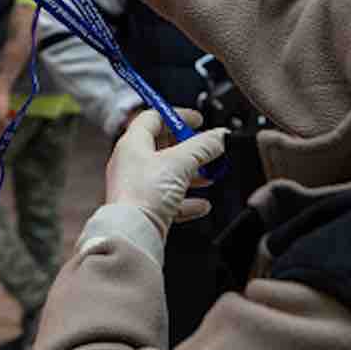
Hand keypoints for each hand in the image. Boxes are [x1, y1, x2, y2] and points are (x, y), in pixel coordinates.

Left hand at [106, 110, 225, 238]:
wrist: (133, 233)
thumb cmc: (144, 195)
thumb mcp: (180, 162)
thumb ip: (202, 146)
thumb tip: (219, 136)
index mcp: (132, 144)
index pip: (153, 117)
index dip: (177, 116)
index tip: (197, 121)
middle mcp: (131, 163)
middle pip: (162, 146)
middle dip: (188, 148)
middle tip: (206, 149)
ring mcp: (136, 187)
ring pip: (167, 174)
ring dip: (191, 174)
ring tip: (209, 176)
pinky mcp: (144, 208)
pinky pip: (168, 200)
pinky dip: (186, 200)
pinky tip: (201, 204)